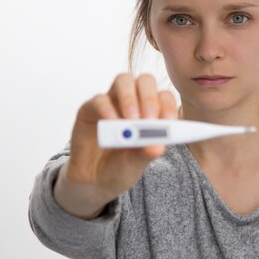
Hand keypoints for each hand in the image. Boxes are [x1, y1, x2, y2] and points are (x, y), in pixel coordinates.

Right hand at [54, 73, 177, 217]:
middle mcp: (134, 102)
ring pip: (124, 80)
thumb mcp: (137, 162)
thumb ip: (147, 153)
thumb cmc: (123, 165)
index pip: (164, 97)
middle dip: (149, 98)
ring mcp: (112, 102)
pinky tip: (112, 123)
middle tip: (149, 119)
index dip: (168, 106)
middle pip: (145, 81)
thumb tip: (158, 147)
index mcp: (152, 112)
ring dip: (130, 99)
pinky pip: (100, 99)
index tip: (168, 122)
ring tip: (131, 120)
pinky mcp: (90, 108)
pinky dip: (107, 109)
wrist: (96, 178)